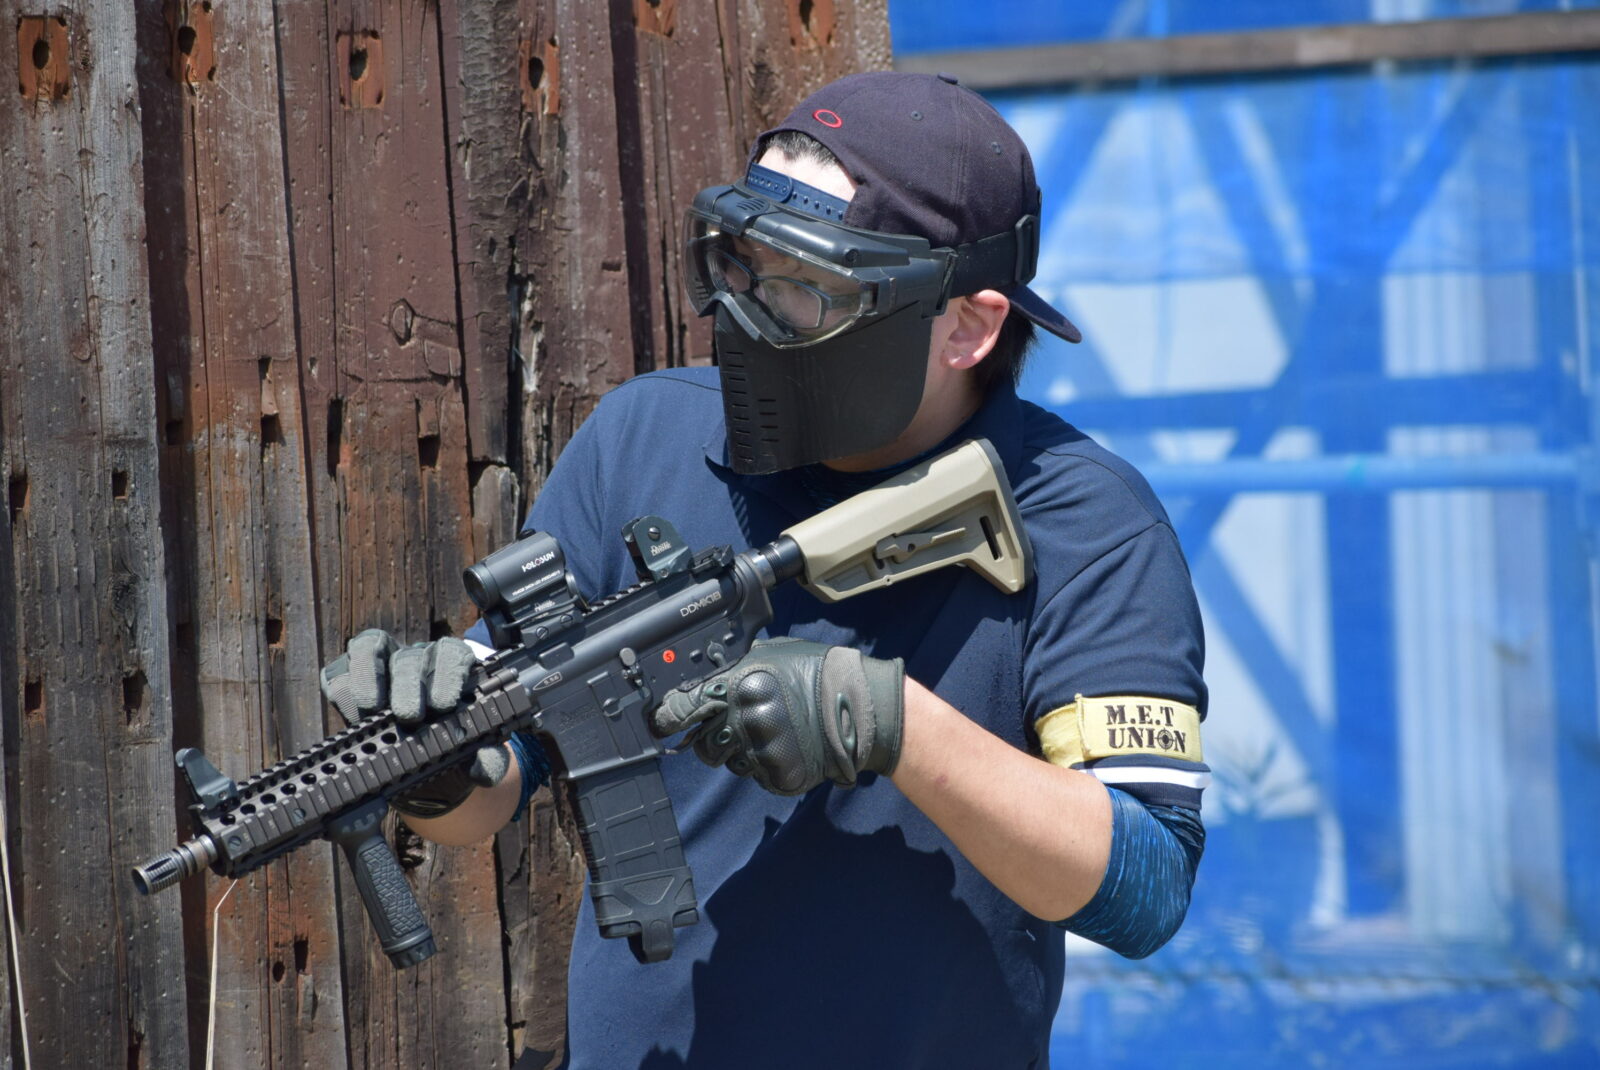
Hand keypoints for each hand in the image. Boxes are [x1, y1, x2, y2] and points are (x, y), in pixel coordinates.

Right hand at [319, 628, 508, 817]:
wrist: (422, 748)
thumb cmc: (450, 739)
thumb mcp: (473, 749)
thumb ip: (486, 759)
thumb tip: (483, 771)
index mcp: (452, 666)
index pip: (452, 653)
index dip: (448, 673)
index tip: (445, 704)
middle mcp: (417, 657)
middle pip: (410, 656)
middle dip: (408, 685)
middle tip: (410, 716)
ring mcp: (381, 661)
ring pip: (371, 648)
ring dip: (369, 678)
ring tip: (373, 710)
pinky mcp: (351, 674)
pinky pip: (340, 671)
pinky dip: (344, 690)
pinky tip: (354, 715)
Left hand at [654, 637, 904, 794]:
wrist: (860, 707)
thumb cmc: (819, 672)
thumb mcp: (773, 653)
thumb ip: (738, 667)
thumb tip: (714, 676)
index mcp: (737, 688)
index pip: (684, 709)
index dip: (669, 717)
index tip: (662, 722)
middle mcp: (742, 723)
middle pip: (702, 744)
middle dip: (709, 737)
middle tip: (729, 728)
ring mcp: (760, 753)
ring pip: (729, 762)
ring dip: (740, 750)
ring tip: (769, 732)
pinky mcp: (777, 776)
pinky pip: (756, 775)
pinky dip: (764, 764)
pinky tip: (785, 745)